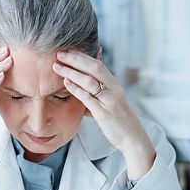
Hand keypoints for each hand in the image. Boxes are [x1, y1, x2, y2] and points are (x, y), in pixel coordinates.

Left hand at [53, 50, 154, 180]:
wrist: (133, 138)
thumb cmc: (118, 122)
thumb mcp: (108, 104)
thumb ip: (95, 96)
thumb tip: (79, 92)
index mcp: (114, 84)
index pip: (97, 64)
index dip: (82, 56)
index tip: (67, 51)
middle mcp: (113, 88)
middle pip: (93, 67)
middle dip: (75, 58)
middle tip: (59, 53)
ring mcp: (110, 99)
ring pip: (89, 80)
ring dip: (71, 71)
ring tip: (57, 67)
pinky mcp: (105, 112)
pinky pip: (88, 97)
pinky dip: (76, 88)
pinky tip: (65, 83)